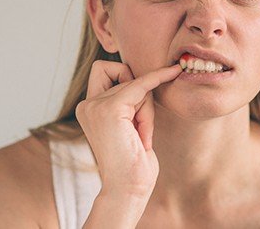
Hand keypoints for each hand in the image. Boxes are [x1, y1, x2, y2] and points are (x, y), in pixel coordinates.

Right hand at [75, 60, 181, 198]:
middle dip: (140, 98)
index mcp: (88, 108)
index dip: (123, 72)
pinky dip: (158, 78)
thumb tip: (144, 77)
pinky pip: (142, 84)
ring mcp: (95, 106)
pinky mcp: (110, 109)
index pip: (104, 70)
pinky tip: (172, 72)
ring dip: (147, 109)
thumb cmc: (133, 161)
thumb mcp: (127, 124)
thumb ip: (127, 101)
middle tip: (140, 127)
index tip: (147, 72)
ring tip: (140, 137)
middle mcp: (87, 105)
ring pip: (136, 84)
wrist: (128, 189)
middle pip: (124, 76)